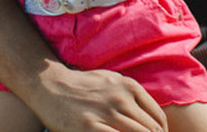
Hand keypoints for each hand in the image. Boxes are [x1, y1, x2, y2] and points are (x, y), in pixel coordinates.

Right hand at [30, 64, 167, 131]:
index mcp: (128, 86)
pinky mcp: (90, 127)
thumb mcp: (111, 80)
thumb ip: (131, 95)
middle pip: (150, 130)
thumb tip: (151, 116)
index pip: (157, 117)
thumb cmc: (82, 86)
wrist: (49, 84)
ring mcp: (105, 113)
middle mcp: (121, 98)